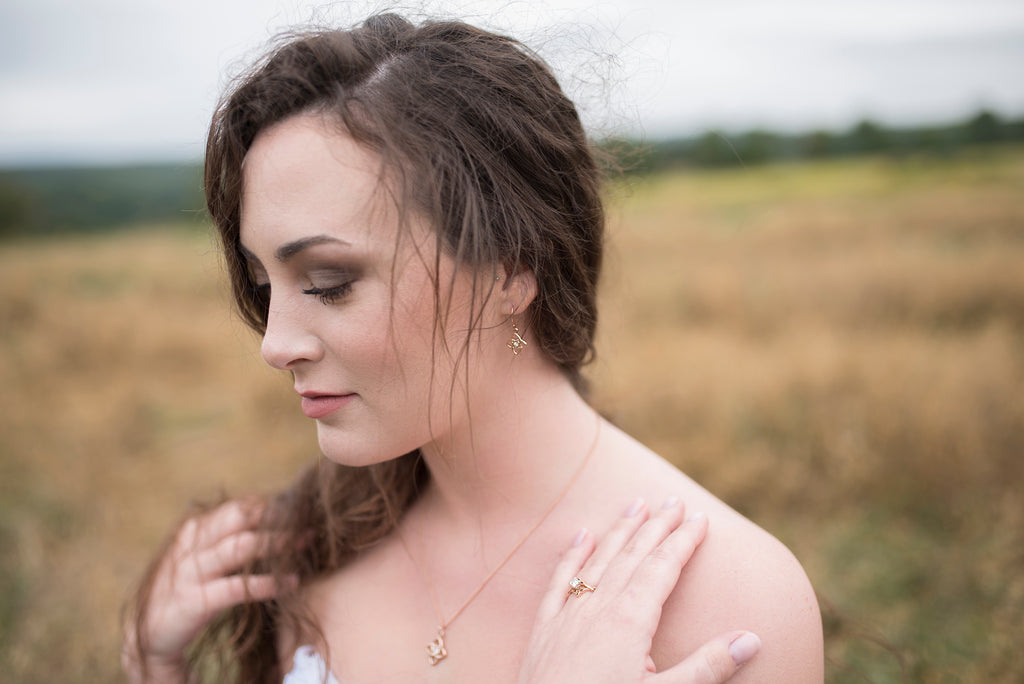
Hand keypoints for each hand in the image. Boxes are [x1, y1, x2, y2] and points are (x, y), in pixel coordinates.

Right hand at [122, 500, 294, 682]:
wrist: (151, 635)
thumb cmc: (190, 590)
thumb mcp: (206, 558)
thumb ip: (230, 538)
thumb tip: (278, 518)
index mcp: (196, 529)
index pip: (239, 507)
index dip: (272, 505)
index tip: (302, 508)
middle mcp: (192, 545)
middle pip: (240, 517)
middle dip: (277, 517)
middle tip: (307, 521)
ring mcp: (190, 572)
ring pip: (241, 547)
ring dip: (278, 544)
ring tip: (305, 544)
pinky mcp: (193, 601)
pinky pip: (236, 588)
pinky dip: (268, 584)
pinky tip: (292, 583)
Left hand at [519, 497, 760, 683]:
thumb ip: (708, 666)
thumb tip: (752, 638)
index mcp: (631, 619)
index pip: (663, 567)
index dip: (684, 540)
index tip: (700, 517)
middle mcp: (599, 607)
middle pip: (633, 554)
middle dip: (656, 525)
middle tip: (674, 500)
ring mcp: (569, 615)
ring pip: (599, 559)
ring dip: (620, 530)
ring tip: (636, 504)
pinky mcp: (545, 629)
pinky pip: (560, 580)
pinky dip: (572, 554)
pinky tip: (581, 534)